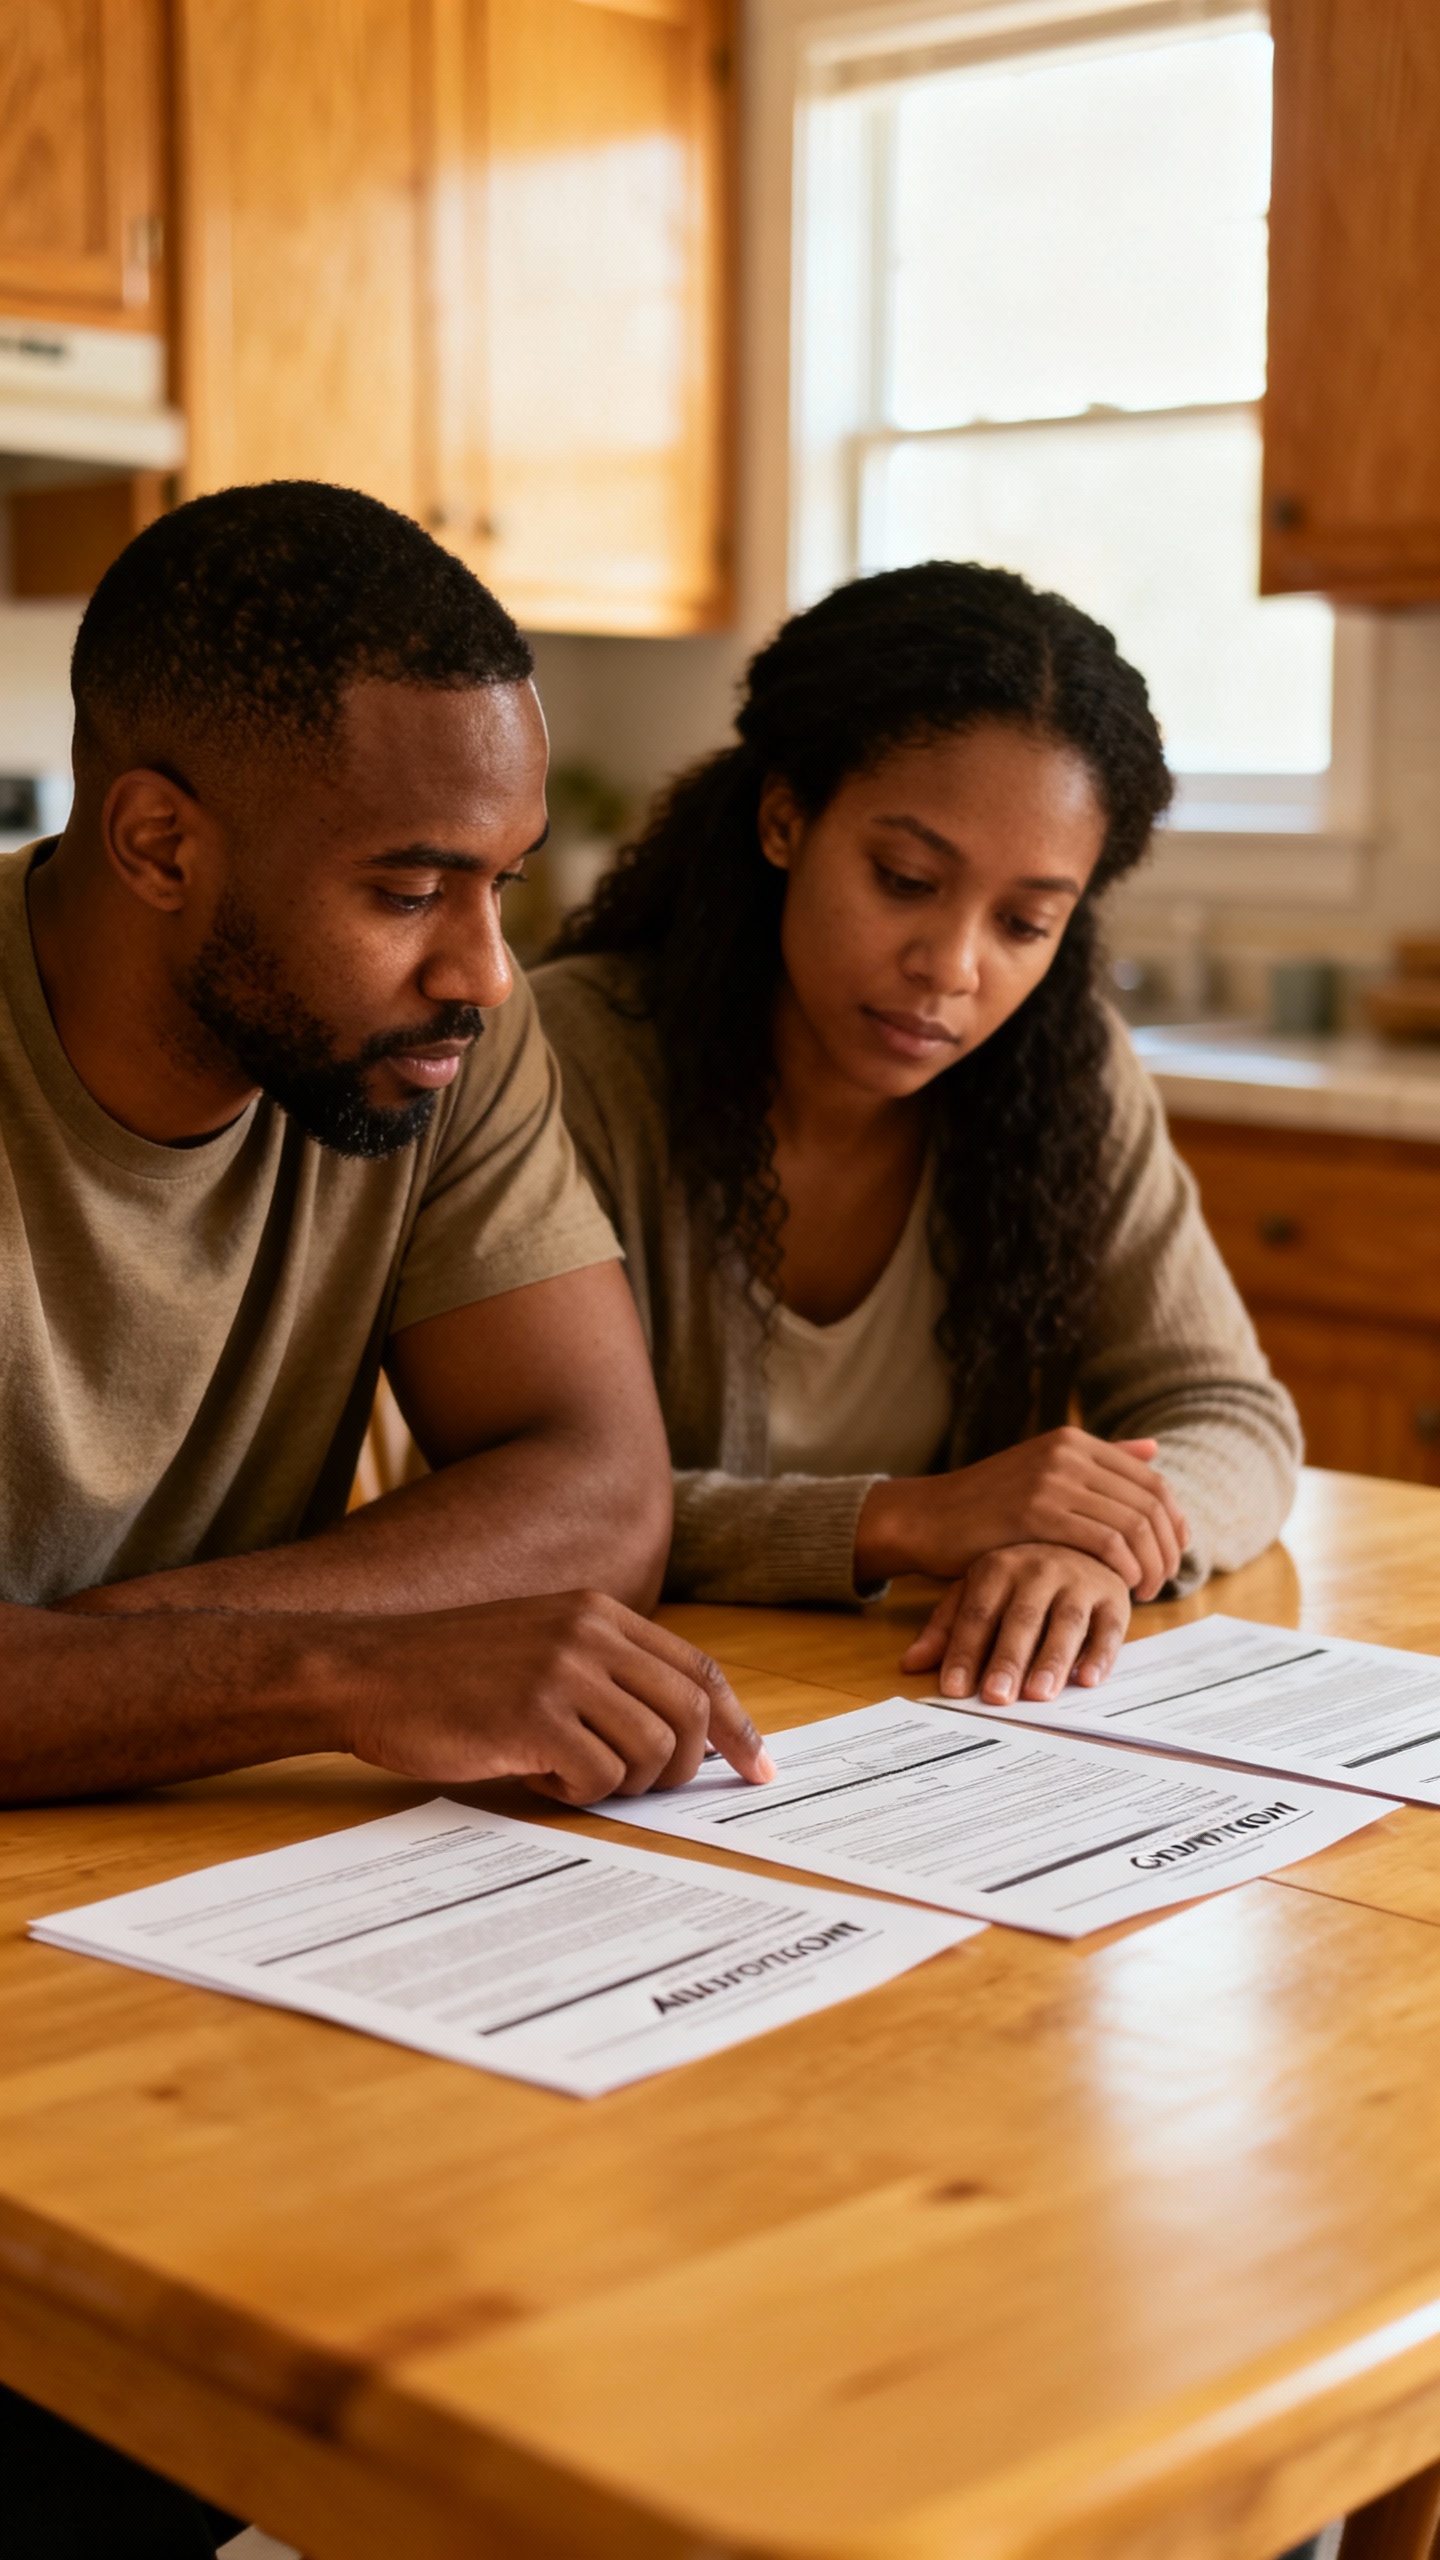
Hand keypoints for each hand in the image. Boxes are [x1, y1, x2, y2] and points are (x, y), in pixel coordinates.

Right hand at [345, 1589, 774, 1803]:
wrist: (363, 1672)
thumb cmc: (446, 1672)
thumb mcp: (537, 1643)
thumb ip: (602, 1670)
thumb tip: (675, 1732)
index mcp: (599, 1612)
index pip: (699, 1669)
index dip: (737, 1723)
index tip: (758, 1766)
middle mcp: (590, 1634)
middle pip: (690, 1714)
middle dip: (684, 1767)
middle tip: (646, 1790)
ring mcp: (562, 1673)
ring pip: (652, 1752)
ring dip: (623, 1783)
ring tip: (570, 1774)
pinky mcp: (533, 1717)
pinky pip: (598, 1777)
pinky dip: (576, 1794)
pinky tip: (534, 1777)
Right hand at [855, 1428, 1187, 1600]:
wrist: (926, 1518)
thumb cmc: (986, 1507)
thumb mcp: (1044, 1473)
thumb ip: (1099, 1461)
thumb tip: (1153, 1449)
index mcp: (1074, 1441)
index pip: (1152, 1482)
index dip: (1173, 1523)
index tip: (1173, 1555)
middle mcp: (1068, 1452)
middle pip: (1149, 1503)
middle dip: (1166, 1549)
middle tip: (1162, 1581)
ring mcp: (1051, 1479)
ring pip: (1132, 1524)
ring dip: (1150, 1564)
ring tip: (1145, 1590)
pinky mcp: (1035, 1511)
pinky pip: (1104, 1541)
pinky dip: (1123, 1568)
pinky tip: (1121, 1587)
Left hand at [900, 1545, 1130, 1706]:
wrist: (1081, 1538)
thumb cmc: (1021, 1578)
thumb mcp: (978, 1591)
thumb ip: (947, 1627)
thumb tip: (910, 1664)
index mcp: (998, 1567)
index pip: (977, 1614)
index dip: (964, 1651)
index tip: (954, 1689)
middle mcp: (1039, 1569)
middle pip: (1021, 1619)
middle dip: (1008, 1659)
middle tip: (996, 1697)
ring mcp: (1079, 1580)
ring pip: (1066, 1622)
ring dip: (1053, 1659)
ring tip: (1039, 1694)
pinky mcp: (1114, 1595)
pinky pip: (1110, 1626)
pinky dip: (1101, 1654)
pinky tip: (1088, 1679)